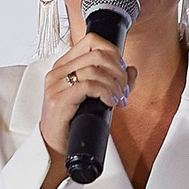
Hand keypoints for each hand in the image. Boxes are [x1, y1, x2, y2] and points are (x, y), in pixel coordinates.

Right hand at [39, 26, 135, 182]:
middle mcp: (58, 71)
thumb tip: (132, 69)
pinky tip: (109, 103)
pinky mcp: (59, 99)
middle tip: (123, 89)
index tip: (121, 70)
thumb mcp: (96, 97)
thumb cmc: (72, 123)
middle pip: (97, 54)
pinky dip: (105, 93)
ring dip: (114, 85)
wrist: (56, 147)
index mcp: (64, 65)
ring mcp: (56, 84)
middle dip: (118, 71)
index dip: (113, 52)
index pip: (91, 40)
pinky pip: (89, 86)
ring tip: (118, 99)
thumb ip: (114, 81)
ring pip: (95, 69)